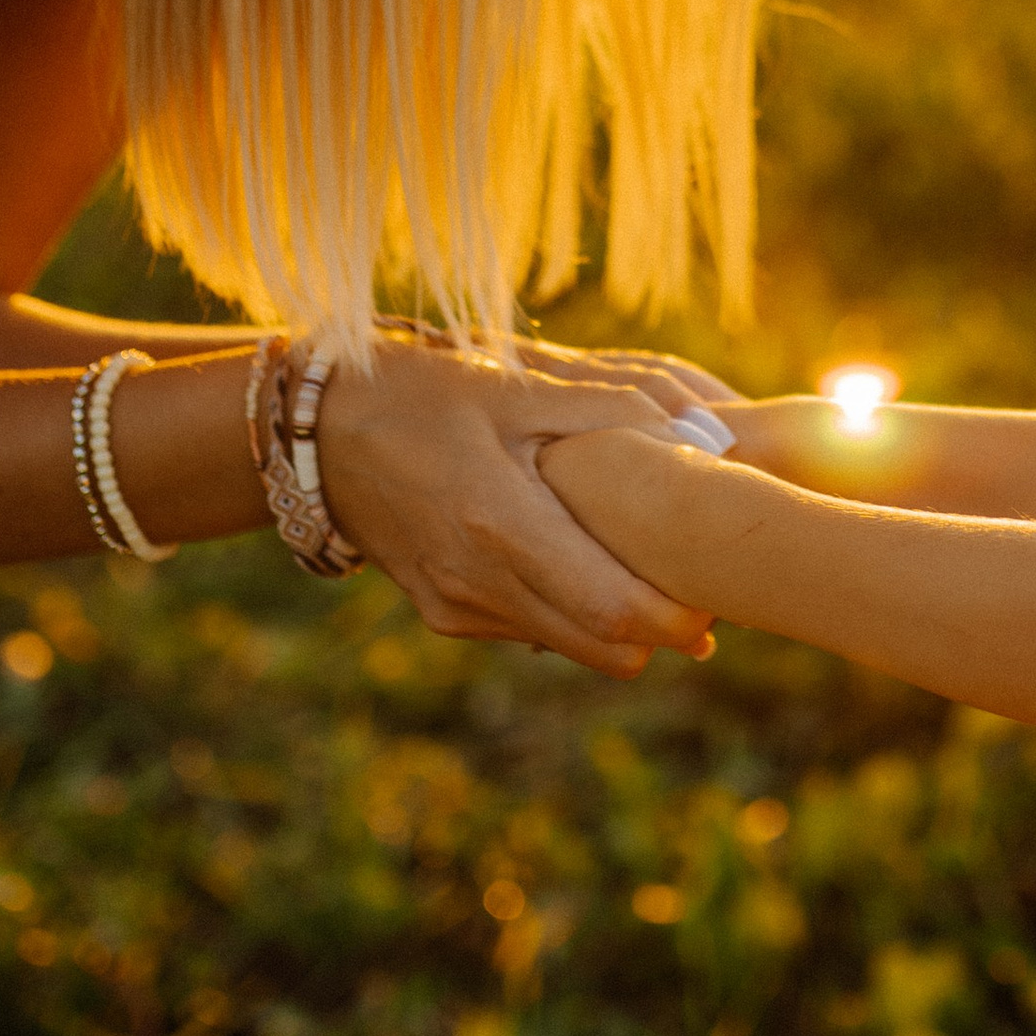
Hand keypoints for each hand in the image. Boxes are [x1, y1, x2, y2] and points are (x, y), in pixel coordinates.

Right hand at [314, 337, 728, 674]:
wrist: (315, 435)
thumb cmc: (422, 395)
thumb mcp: (513, 386)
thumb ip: (610, 410)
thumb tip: (699, 432)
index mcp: (501, 526)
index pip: (613, 611)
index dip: (678, 618)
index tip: (719, 596)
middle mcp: (479, 583)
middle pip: (604, 649)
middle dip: (662, 631)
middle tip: (703, 587)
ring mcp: (458, 607)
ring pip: (570, 645)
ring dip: (617, 623)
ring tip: (648, 565)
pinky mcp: (445, 613)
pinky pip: (530, 629)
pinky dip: (568, 609)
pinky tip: (580, 559)